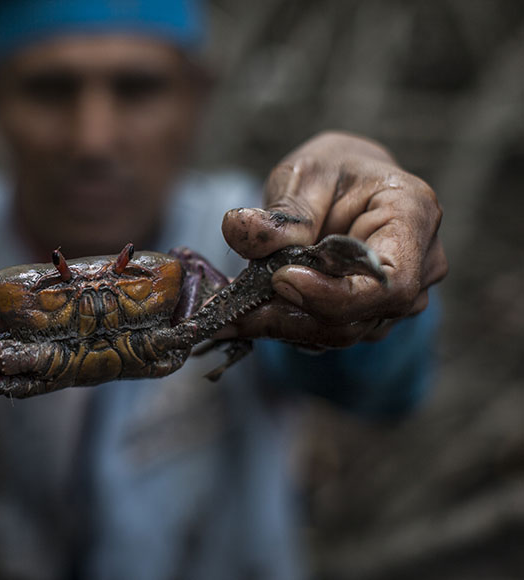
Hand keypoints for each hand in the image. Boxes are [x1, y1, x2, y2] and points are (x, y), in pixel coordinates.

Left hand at [221, 131, 447, 347]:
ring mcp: (399, 298)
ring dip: (281, 325)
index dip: (335, 295)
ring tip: (231, 310)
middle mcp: (420, 265)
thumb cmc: (333, 173)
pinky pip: (327, 334)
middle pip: (361, 316)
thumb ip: (279, 211)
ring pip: (340, 333)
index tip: (280, 280)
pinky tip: (248, 312)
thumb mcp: (304, 175)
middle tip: (231, 313)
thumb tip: (237, 229)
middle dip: (292, 317)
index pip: (390, 282)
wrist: (345, 188)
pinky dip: (284, 326)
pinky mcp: (370, 317)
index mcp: (413, 215)